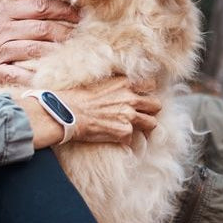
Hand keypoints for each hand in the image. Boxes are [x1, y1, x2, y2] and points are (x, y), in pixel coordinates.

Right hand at [0, 0, 79, 84]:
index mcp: (1, 12)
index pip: (38, 7)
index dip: (61, 9)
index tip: (77, 12)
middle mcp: (2, 30)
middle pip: (41, 28)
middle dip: (65, 30)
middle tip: (82, 33)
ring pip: (34, 49)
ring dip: (55, 51)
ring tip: (72, 52)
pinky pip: (15, 74)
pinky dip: (32, 76)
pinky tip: (48, 77)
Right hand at [21, 77, 160, 147]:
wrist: (65, 113)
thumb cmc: (75, 97)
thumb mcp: (97, 82)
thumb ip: (114, 85)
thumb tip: (120, 90)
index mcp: (124, 82)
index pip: (151, 85)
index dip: (146, 92)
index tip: (140, 98)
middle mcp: (130, 98)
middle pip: (156, 105)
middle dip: (150, 111)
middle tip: (140, 115)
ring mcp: (129, 116)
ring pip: (152, 124)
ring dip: (144, 128)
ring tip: (134, 130)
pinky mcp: (124, 132)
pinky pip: (133, 139)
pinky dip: (125, 140)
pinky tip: (116, 138)